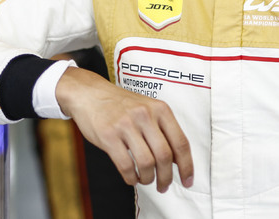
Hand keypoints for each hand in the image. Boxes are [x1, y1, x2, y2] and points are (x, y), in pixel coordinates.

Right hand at [55, 66, 193, 191]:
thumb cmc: (121, 104)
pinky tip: (131, 177)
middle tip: (164, 186)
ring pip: (146, 163)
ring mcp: (126, 125)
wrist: (90, 93)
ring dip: (148, 178)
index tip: (187, 180)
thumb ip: (163, 130)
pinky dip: (131, 177)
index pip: (180, 142)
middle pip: (165, 156)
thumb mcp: (148, 109)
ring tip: (145, 180)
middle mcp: (145, 115)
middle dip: (166, 177)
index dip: (187, 166)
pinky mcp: (108, 135)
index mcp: (160, 109)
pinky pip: (125, 165)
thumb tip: (178, 160)